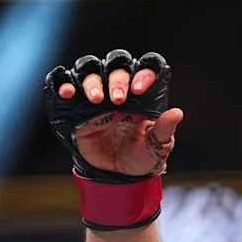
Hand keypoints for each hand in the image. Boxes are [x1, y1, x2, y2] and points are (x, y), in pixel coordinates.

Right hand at [44, 50, 183, 176]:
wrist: (118, 175)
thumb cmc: (141, 155)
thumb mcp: (156, 146)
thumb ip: (164, 130)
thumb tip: (177, 113)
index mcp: (142, 93)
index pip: (145, 68)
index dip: (143, 72)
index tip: (139, 89)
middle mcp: (119, 88)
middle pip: (116, 65)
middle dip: (117, 78)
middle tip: (118, 99)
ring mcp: (96, 95)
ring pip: (90, 70)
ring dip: (92, 80)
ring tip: (96, 99)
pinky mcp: (75, 106)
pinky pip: (65, 84)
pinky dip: (63, 83)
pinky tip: (67, 93)